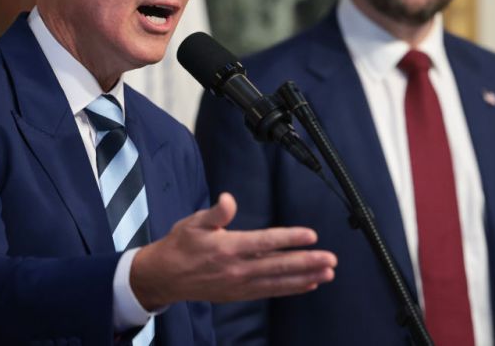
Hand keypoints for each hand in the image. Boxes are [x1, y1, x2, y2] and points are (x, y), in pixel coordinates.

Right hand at [129, 192, 336, 309]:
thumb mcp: (193, 222)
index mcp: (227, 247)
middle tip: (330, 259)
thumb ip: (216, 212)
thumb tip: (229, 199)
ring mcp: (239, 284)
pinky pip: (270, 292)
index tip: (311, 236)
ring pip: (278, 281)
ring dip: (305, 278)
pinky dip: (290, 289)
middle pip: (278, 265)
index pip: (265, 242)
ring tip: (327, 273)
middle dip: (307, 262)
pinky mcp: (239, 294)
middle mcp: (237, 269)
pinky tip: (308, 284)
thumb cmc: (180, 245)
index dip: (290, 239)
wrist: (164, 277)